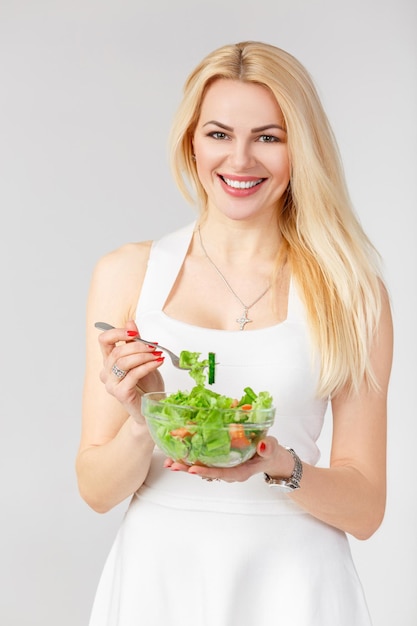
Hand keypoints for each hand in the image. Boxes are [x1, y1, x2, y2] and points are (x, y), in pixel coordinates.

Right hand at [97, 320, 163, 421]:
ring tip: (157, 355)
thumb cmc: (147, 385)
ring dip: (143, 356)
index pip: (104, 340)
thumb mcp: (143, 358)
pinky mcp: (120, 393)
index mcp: (110, 361)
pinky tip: (157, 363)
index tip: (134, 332)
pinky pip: (133, 374)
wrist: (153, 406)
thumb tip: (130, 322)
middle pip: (117, 352)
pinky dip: (147, 366)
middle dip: (138, 346)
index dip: (117, 333)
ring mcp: (112, 384)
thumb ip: (135, 341)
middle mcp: (107, 372)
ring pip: (124, 362)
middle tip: (154, 346)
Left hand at [164, 437, 294, 482]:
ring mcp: (223, 467)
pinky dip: (191, 458)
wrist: (270, 456)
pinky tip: (178, 454)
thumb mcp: (271, 449)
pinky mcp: (219, 460)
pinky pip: (203, 461)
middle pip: (206, 473)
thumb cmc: (270, 452)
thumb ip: (268, 448)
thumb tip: (262, 445)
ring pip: (202, 468)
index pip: (221, 473)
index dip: (207, 471)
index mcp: (239, 471)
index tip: (193, 469)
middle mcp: (228, 471)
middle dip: (189, 469)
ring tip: (169, 462)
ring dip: (186, 465)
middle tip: (172, 465)